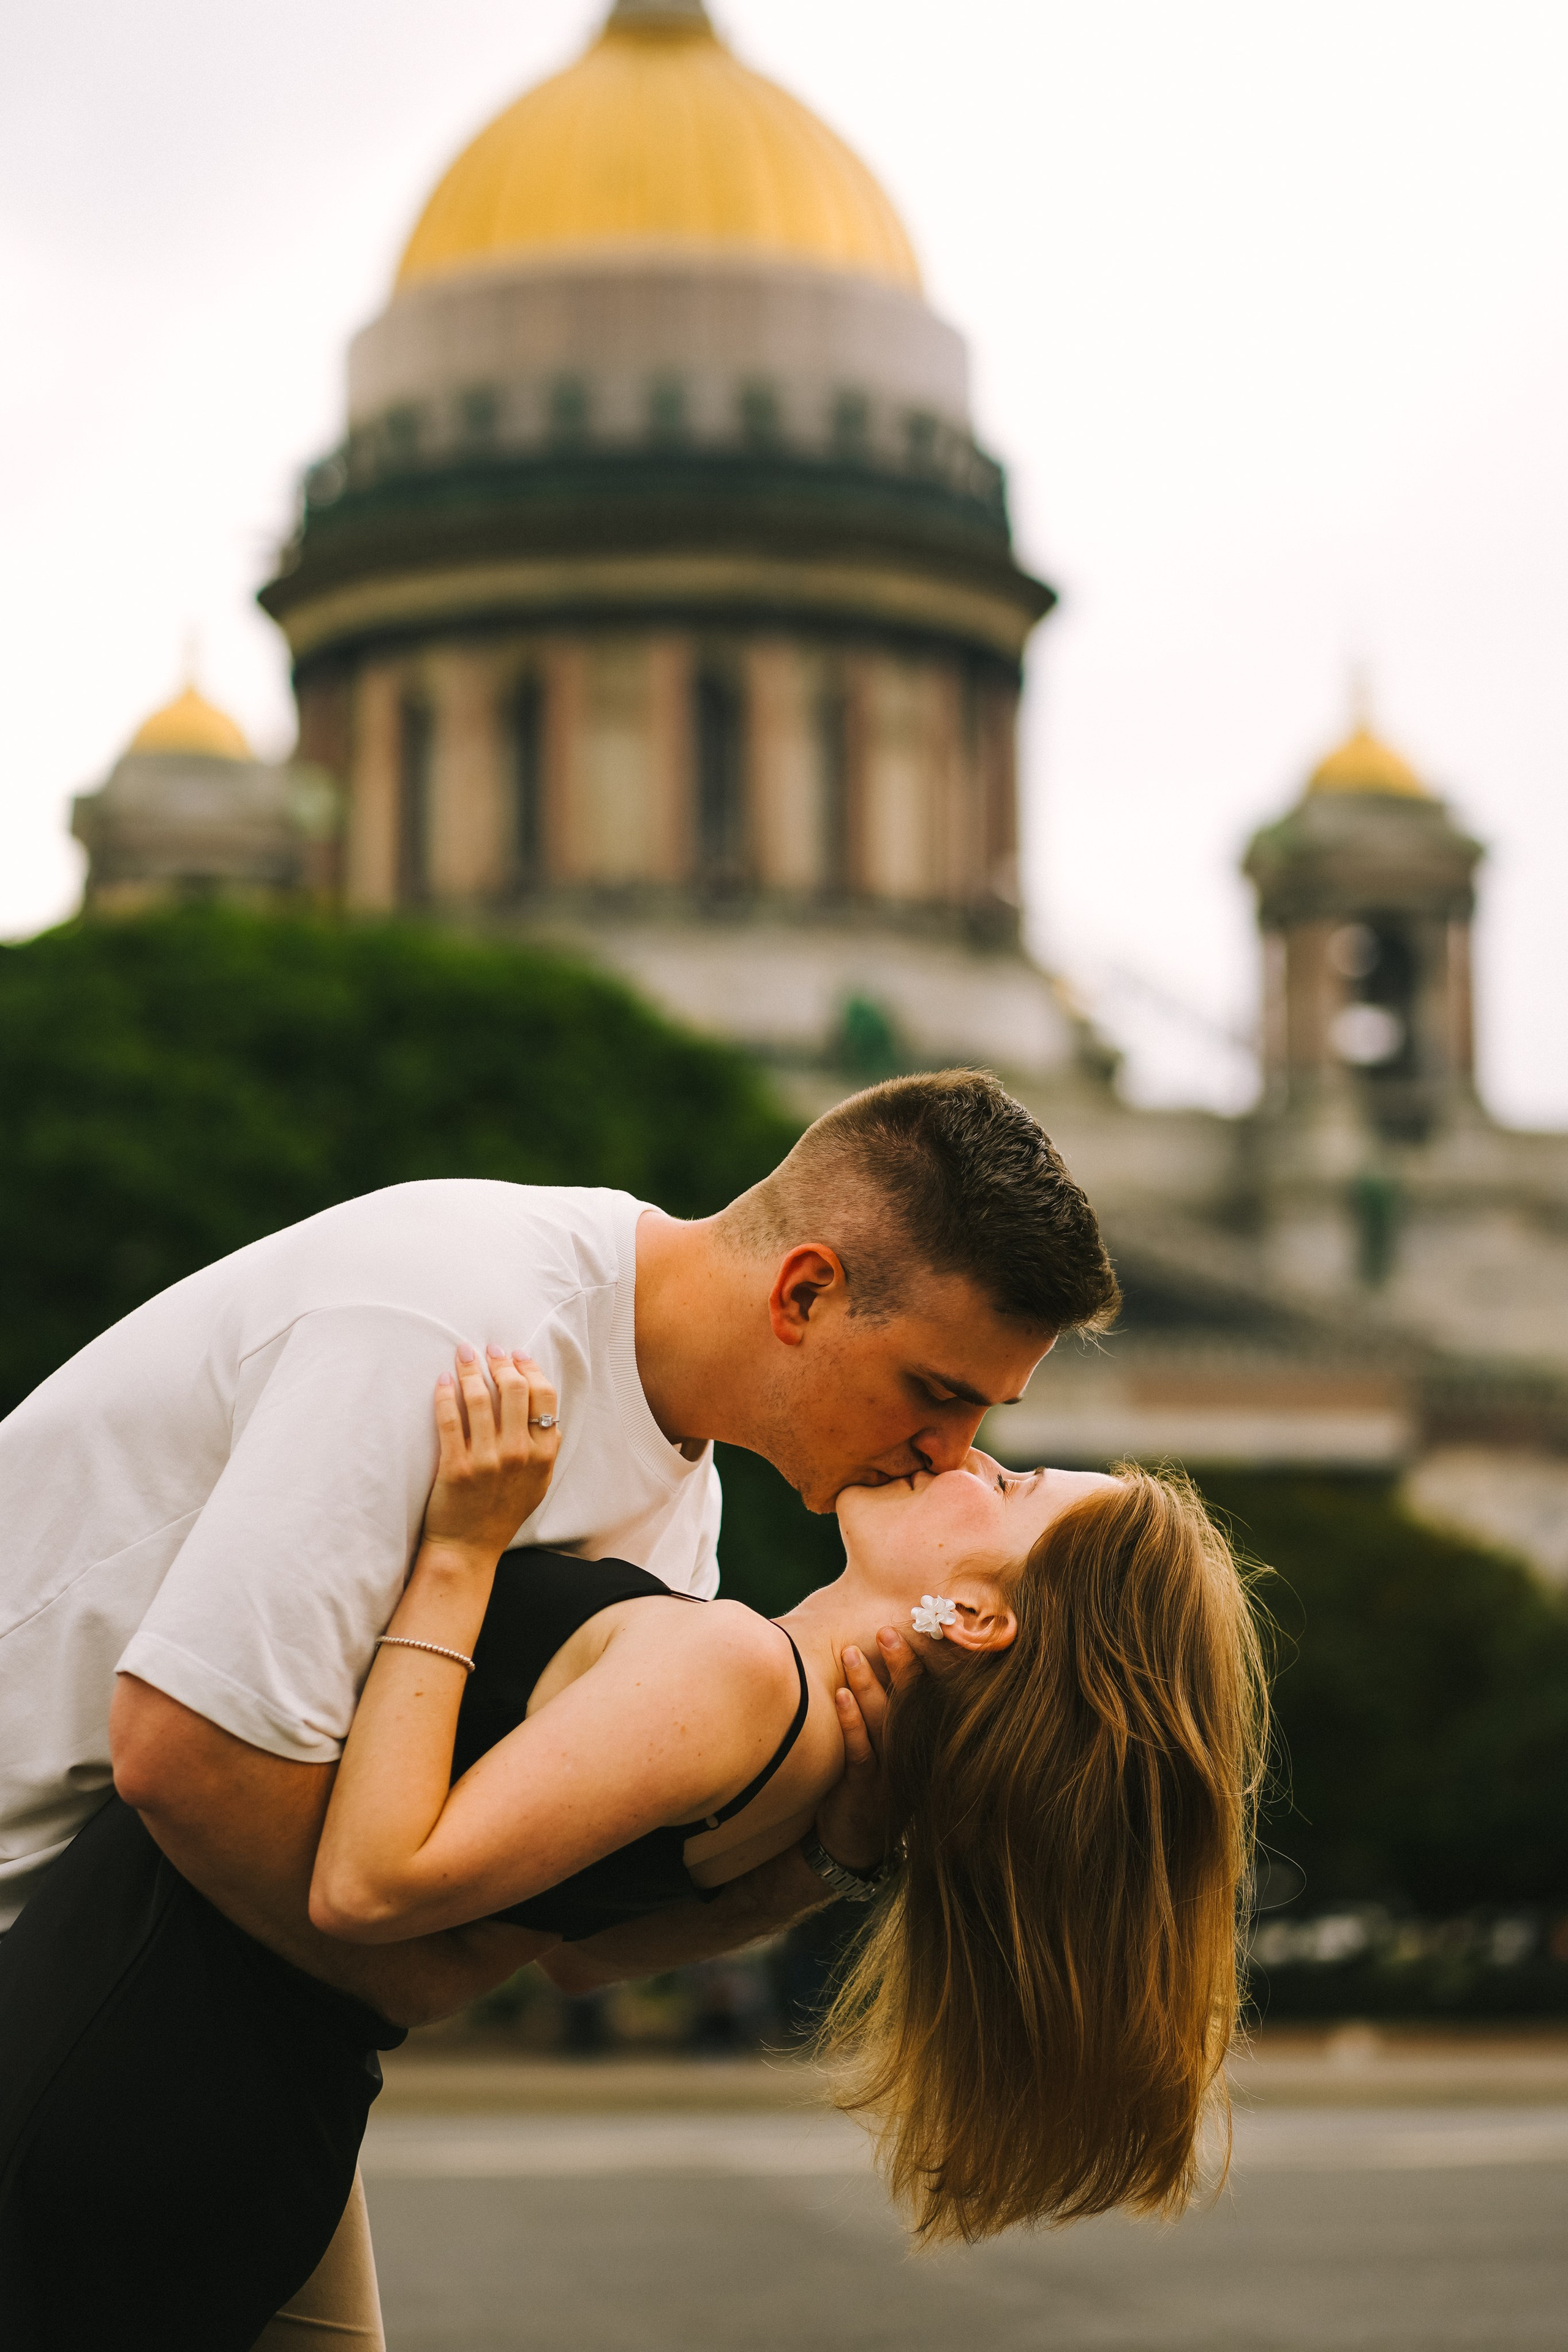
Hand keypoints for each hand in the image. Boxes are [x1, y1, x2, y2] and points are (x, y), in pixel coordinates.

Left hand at [421, 1347, 559, 1559]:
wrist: (469, 1548)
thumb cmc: (502, 1513)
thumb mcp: (538, 1483)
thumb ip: (547, 1449)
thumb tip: (548, 1414)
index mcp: (543, 1455)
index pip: (544, 1397)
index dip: (530, 1369)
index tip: (517, 1355)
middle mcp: (518, 1454)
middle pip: (514, 1390)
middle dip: (501, 1362)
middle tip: (489, 1349)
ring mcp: (486, 1460)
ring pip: (479, 1399)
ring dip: (471, 1369)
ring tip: (463, 1354)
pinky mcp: (455, 1467)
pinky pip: (449, 1419)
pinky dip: (445, 1394)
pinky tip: (443, 1380)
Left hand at [813, 1626, 922, 1871]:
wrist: (855, 1841)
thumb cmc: (870, 1780)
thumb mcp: (888, 1746)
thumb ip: (891, 1707)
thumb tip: (882, 1652)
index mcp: (923, 1740)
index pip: (928, 1694)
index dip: (921, 1663)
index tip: (913, 1628)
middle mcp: (913, 1755)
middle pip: (912, 1704)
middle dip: (900, 1666)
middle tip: (886, 1632)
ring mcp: (891, 1774)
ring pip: (884, 1724)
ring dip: (868, 1686)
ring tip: (852, 1654)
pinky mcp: (866, 1790)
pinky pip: (860, 1753)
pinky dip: (851, 1723)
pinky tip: (840, 1697)